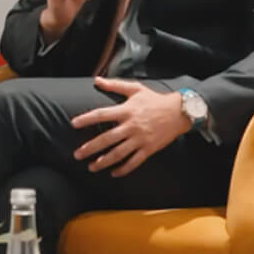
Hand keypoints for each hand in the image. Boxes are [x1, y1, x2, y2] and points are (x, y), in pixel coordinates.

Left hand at [70, 78, 191, 176]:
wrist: (179, 112)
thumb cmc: (154, 99)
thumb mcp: (135, 89)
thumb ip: (114, 85)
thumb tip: (96, 80)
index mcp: (126, 110)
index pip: (102, 114)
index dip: (86, 119)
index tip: (73, 124)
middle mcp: (132, 126)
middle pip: (107, 139)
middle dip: (91, 148)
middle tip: (77, 154)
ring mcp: (140, 139)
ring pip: (119, 153)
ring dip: (104, 162)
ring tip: (91, 167)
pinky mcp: (149, 149)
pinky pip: (135, 162)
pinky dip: (124, 169)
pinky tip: (114, 173)